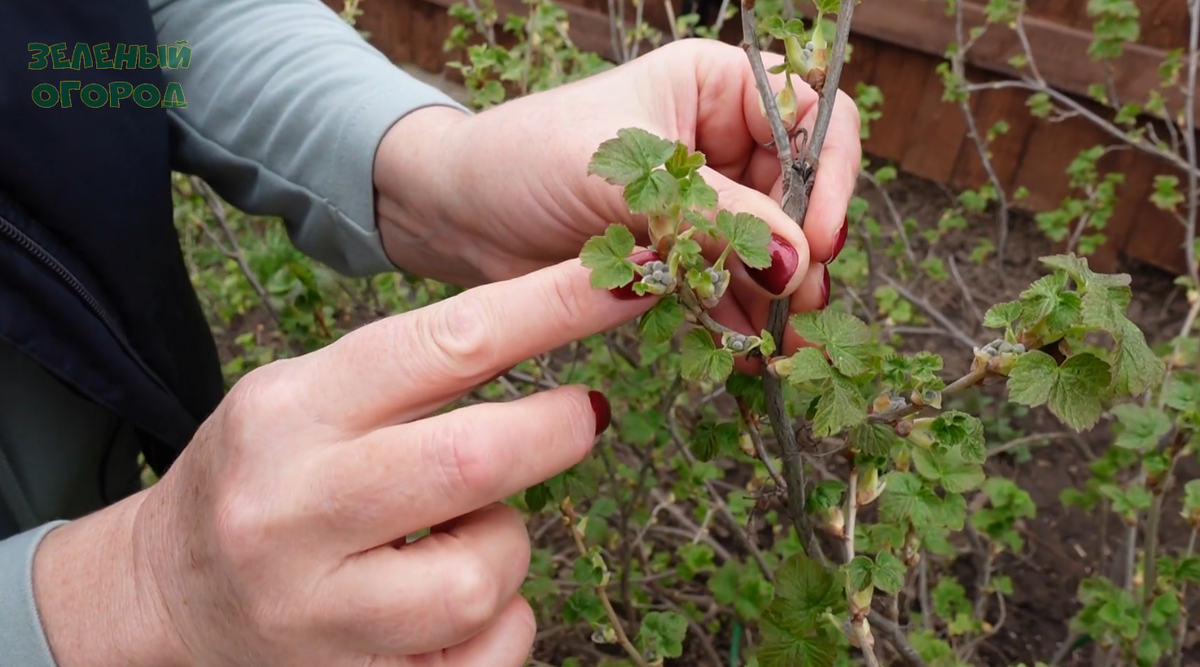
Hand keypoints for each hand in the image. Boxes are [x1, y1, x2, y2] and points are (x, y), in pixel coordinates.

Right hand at [30, 259, 658, 666]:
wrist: (168, 601)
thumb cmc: (261, 478)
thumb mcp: (306, 398)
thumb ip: (411, 372)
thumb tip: (555, 324)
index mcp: (287, 414)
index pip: (442, 343)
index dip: (550, 309)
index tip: (626, 280)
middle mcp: (295, 511)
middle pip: (476, 460)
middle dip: (557, 432)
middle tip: (582, 415)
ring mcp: (320, 614)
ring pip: (487, 576)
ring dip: (510, 545)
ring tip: (464, 535)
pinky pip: (488, 655)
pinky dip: (500, 624)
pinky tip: (454, 605)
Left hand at [374, 37, 860, 353]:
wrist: (460, 213)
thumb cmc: (526, 158)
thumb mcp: (626, 177)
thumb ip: (716, 216)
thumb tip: (801, 259)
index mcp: (716, 88)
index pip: (811, 118)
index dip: (829, 176)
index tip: (822, 238)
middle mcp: (720, 142)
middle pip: (801, 192)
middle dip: (802, 248)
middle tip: (798, 300)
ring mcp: (702, 202)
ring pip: (770, 248)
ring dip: (777, 294)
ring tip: (776, 338)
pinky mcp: (681, 254)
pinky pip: (730, 286)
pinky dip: (738, 317)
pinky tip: (742, 347)